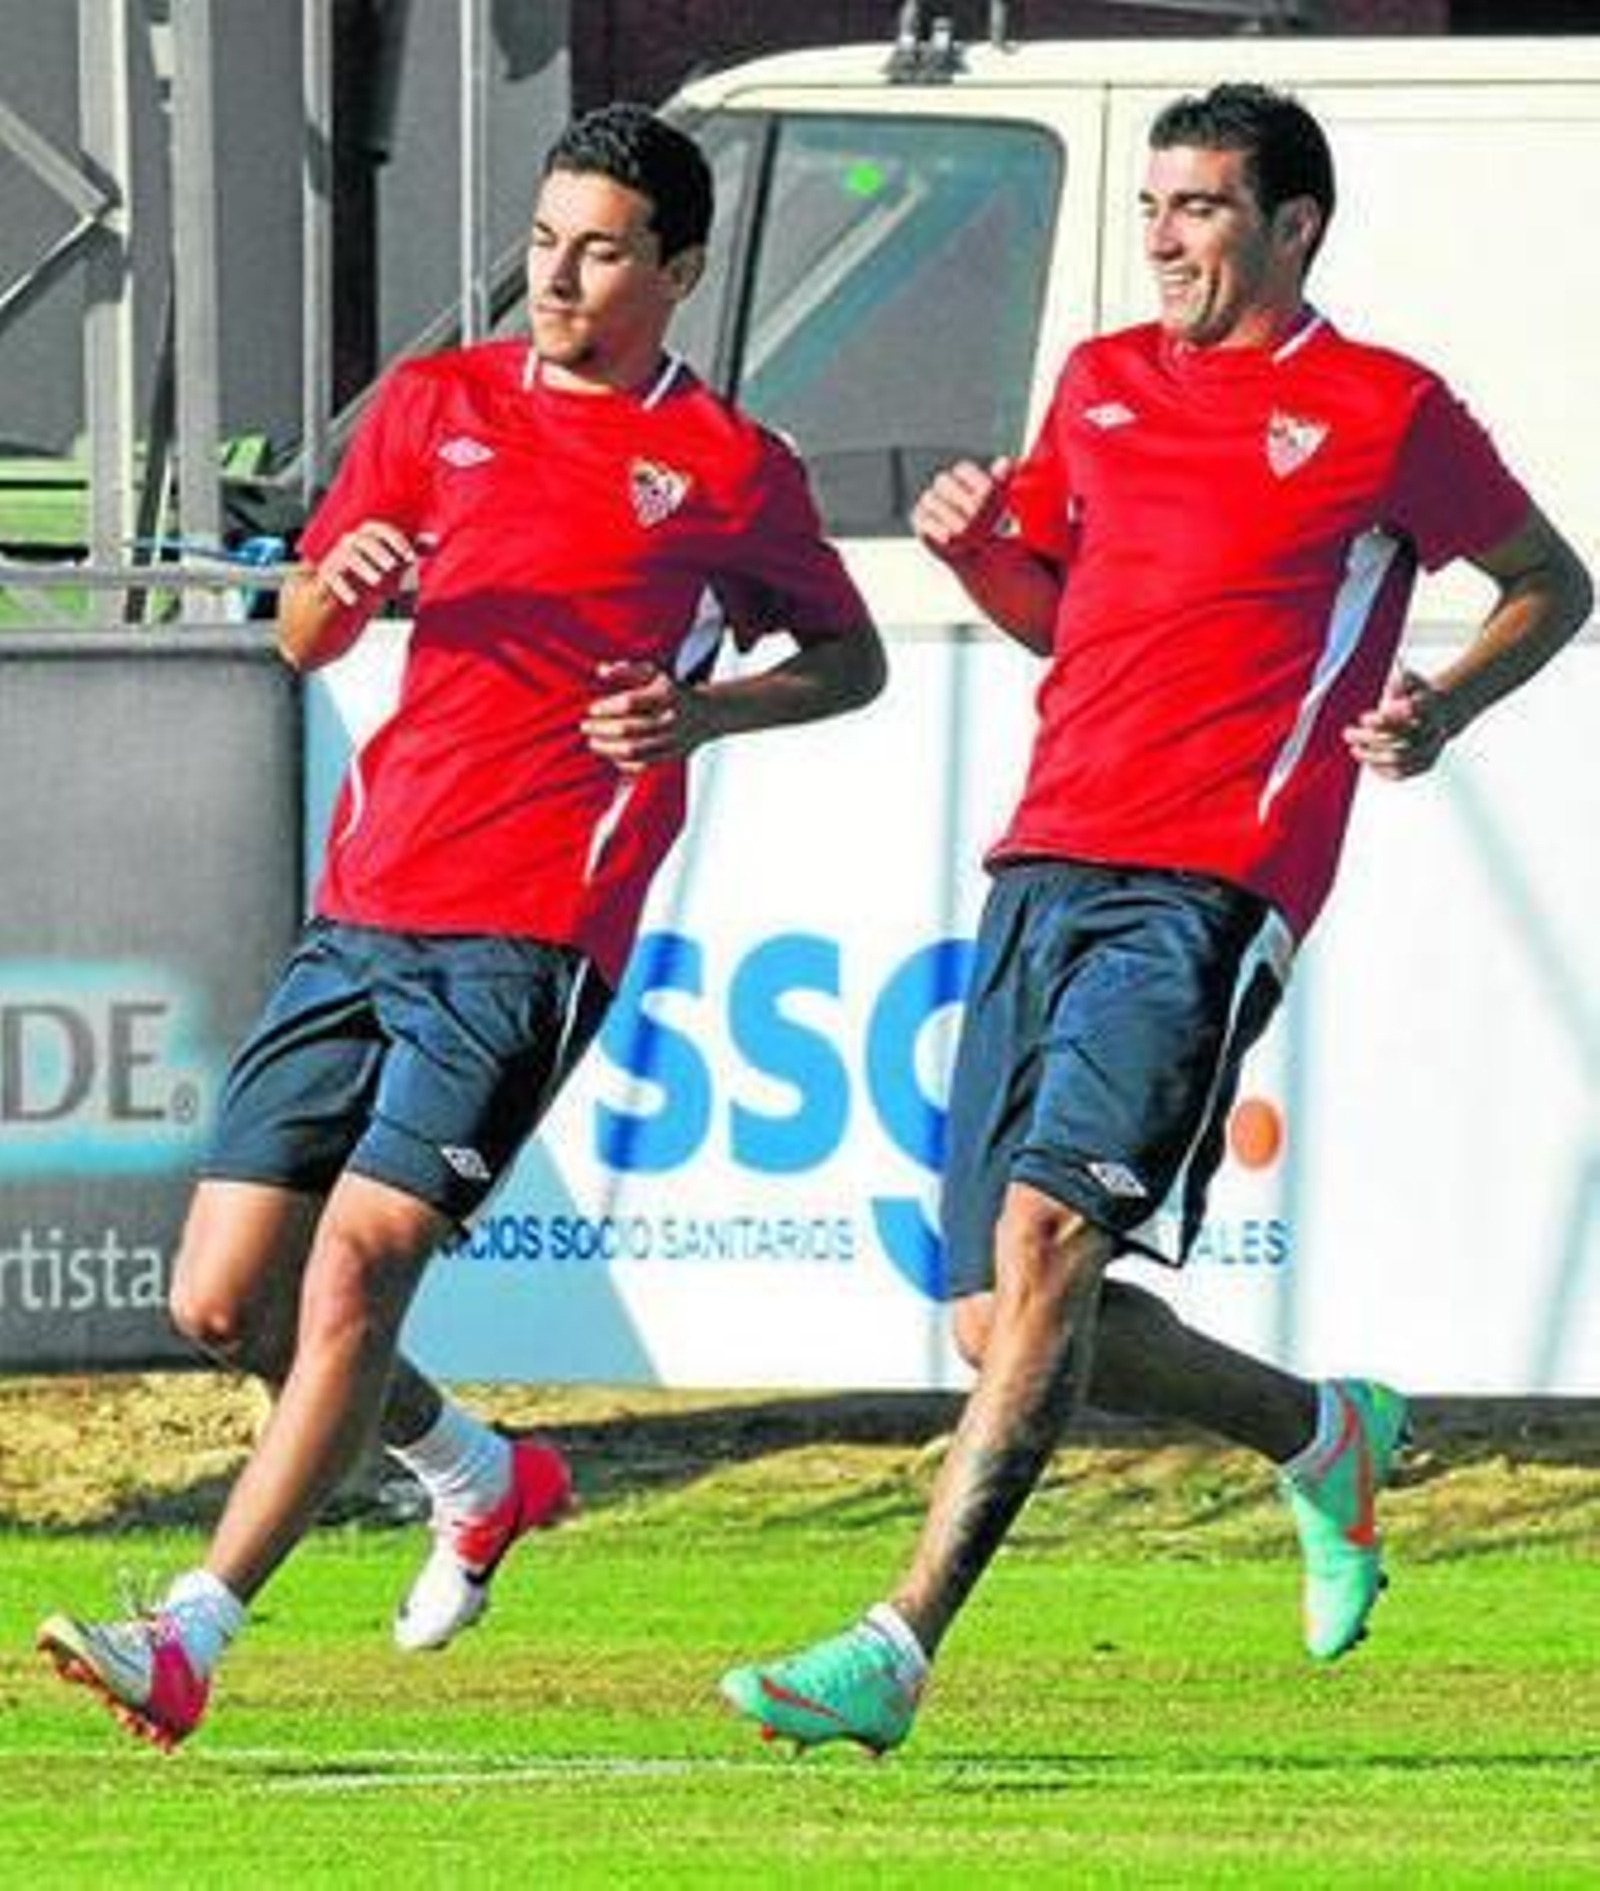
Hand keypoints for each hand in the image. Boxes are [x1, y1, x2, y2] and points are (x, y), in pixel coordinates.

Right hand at [312, 520, 420, 607]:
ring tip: (378, 581)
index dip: (396, 541)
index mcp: (369, 536)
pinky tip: (353, 601)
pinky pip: (332, 579)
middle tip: (392, 566)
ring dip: (364, 569)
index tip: (410, 557)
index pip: (381, 530)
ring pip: (348, 558)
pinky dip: (343, 589)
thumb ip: (415, 549)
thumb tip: (434, 541)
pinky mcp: (328, 576)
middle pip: (364, 541)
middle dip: (379, 552)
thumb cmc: (378, 571)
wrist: (348, 590)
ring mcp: (338, 558)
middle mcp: (352, 543)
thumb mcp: (397, 560)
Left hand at [581, 661, 709, 773]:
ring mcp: (672, 741)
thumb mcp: (652, 673)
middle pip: (629, 729)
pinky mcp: (671, 757)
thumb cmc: (670, 691)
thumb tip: (601, 670)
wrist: (705, 714)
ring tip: (592, 742)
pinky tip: (610, 754)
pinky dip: (622, 762)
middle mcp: (671, 719)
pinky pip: (642, 766)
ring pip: (633, 750)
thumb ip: (626, 670)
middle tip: (585, 726)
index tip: (592, 709)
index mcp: (667, 694)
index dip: (607, 707)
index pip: (630, 703)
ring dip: (607, 748)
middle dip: (601, 728)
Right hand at [911, 456, 1013, 563]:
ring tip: (964, 529)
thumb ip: (1000, 481)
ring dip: (949, 515)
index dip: (975, 479)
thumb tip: (1005, 462)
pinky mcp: (920, 519)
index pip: (963, 469)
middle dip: (961, 497)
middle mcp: (943, 485)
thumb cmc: (986, 519)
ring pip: (931, 499)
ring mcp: (929, 502)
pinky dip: (935, 528)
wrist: (972, 546)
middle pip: (944, 481)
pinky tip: (948, 536)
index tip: (988, 492)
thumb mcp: (997, 501)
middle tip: (976, 512)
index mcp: (962, 476)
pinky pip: (923, 519)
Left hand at [1343, 666, 1454, 779]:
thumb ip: (1399, 682)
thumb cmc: (1415, 694)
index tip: (1362, 718)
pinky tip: (1367, 760)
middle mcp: (1434, 729)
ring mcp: (1431, 749)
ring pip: (1399, 758)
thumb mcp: (1410, 681)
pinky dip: (1381, 769)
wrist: (1441, 711)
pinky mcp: (1425, 764)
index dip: (1385, 718)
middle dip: (1369, 738)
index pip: (1409, 712)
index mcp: (1431, 706)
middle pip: (1399, 738)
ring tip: (1354, 749)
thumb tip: (1389, 688)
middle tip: (1347, 733)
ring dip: (1372, 756)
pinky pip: (1401, 773)